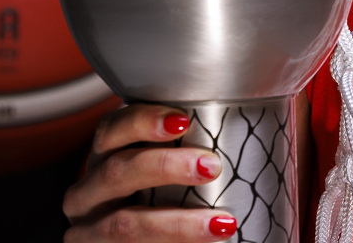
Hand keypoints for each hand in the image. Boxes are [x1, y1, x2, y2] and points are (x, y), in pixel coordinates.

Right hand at [63, 104, 238, 241]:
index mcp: (104, 157)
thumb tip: (264, 121)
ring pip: (123, 225)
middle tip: (211, 167)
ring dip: (177, 225)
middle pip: (116, 172)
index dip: (143, 121)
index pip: (112, 129)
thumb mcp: (161, 169)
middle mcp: (88, 192)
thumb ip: (190, 146)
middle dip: (165, 167)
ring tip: (222, 224)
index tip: (183, 121)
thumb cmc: (161, 198)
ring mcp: (89, 231)